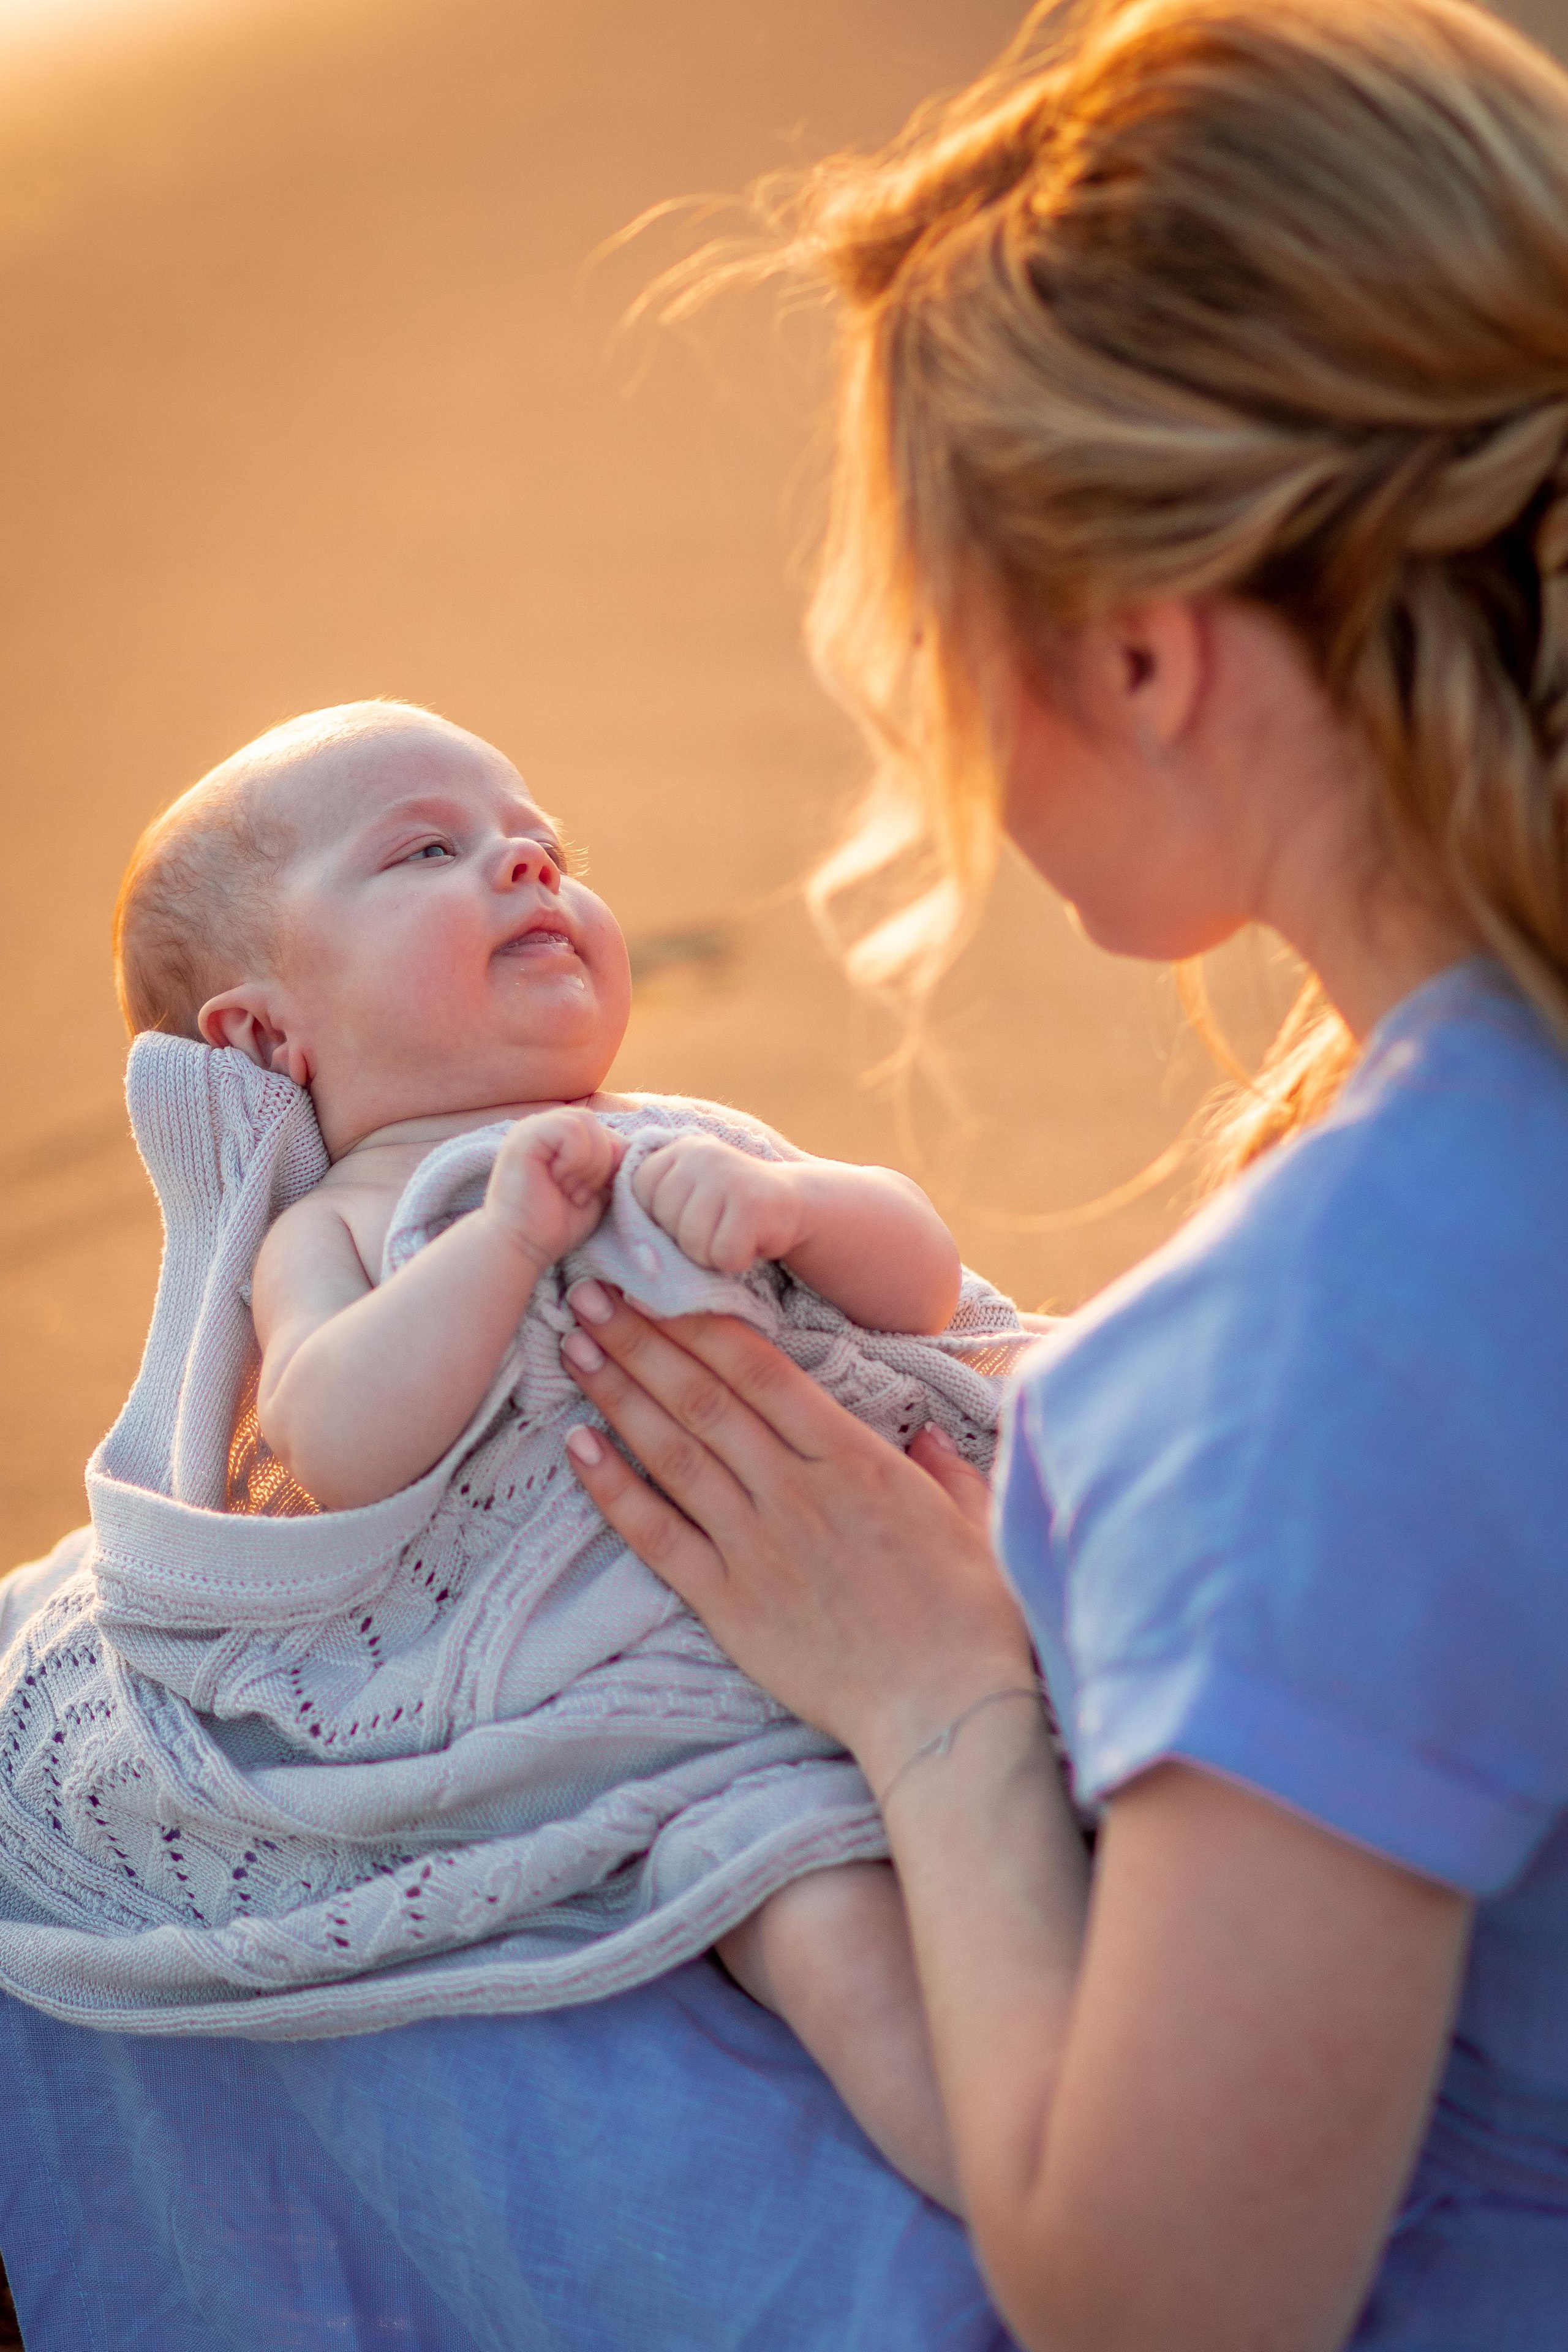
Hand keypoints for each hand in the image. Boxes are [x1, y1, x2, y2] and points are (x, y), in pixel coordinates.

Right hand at [482, 1109, 625, 1269]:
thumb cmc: (556, 1224)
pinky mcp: (524, 1136)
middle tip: (580, 1194)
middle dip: (601, 1163)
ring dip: (588, 1163)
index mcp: (560, 1137)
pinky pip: (570, 1129)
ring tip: (569, 1190)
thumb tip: (631, 1145)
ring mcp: (532, 1128)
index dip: (610, 1163)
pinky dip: (574, 1159)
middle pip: (598, 1125)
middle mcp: (545, 1126)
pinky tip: (558, 1181)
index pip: (605, 1131)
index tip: (590, 1194)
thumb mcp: (597, 1190)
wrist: (522, 1247)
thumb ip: (612, 1164)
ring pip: (586, 1123)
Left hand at [556, 1283, 1032, 1784]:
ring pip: (672, 1452)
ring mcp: (755, 1546)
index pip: (760, 1369)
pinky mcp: (728, 1604)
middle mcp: (794, 1490)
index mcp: (853, 1458)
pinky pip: (656, 1536)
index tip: (660, 1286)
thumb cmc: (972, 1614)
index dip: (701, 1322)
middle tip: (589, 1296)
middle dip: (641, 1340)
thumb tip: (921, 1432)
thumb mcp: (972, 1518)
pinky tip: (578, 1448)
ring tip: (576, 1349)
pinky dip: (612, 1490)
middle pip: (702, 1396)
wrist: (945, 1709)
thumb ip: (942, 1465)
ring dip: (618, 1395)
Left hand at [631, 1136, 804, 1276]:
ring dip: (712, 1254)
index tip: (692, 1214)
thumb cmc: (726, 1214)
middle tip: (716, 1228)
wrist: (793, 1207)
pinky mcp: (754, 1203)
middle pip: (664, 1220)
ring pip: (692, 1242)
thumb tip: (627, 1277)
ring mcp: (729, 1174)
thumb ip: (647, 1218)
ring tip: (731, 1235)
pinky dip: (737, 1261)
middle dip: (687, 1239)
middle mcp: (701, 1152)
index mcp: (676, 1149)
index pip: (639, 1193)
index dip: (661, 1218)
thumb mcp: (684, 1202)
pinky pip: (723, 1255)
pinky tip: (750, 1242)